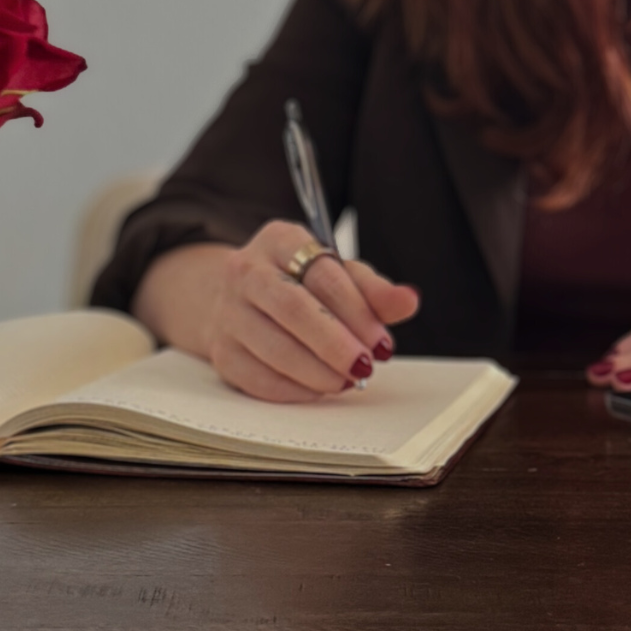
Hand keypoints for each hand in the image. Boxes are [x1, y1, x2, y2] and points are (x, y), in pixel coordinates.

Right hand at [135, 221, 418, 402]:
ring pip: (273, 347)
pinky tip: (320, 389)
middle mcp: (245, 271)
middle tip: (365, 367)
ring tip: (347, 380)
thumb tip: (409, 301)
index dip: (357, 311)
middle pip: (293, 308)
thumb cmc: (302, 285)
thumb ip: (375, 290)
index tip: (382, 343)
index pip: (323, 275)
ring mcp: (227, 312)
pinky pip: (257, 378)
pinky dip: (294, 390)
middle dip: (335, 344)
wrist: (241, 299)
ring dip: (317, 371)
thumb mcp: (340, 276)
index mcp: (280, 240)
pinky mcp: (221, 351)